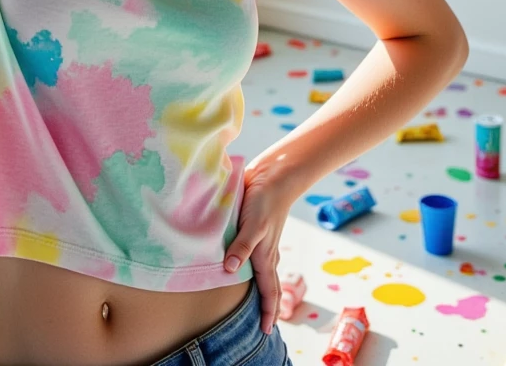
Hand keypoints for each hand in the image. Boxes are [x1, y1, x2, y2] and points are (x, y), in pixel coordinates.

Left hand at [223, 160, 293, 334]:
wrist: (275, 175)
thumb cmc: (264, 199)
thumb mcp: (253, 223)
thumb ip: (242, 246)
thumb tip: (230, 270)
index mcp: (266, 256)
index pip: (268, 291)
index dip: (267, 312)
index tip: (266, 331)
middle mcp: (266, 253)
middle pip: (270, 287)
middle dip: (269, 307)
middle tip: (265, 326)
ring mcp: (264, 242)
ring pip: (266, 273)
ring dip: (265, 290)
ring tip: (259, 302)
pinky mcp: (258, 230)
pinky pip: (259, 258)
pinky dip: (257, 270)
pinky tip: (250, 267)